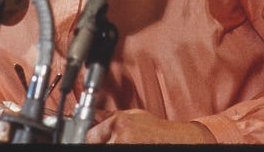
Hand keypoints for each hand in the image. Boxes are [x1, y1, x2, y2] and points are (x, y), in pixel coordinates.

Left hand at [85, 109, 214, 143]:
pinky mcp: (130, 151)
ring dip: (108, 145)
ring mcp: (124, 146)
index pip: (90, 133)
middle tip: (107, 141)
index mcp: (119, 122)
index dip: (88, 137)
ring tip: (120, 143)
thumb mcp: (132, 115)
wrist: (175, 139)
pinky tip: (125, 145)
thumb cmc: (155, 129)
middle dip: (97, 143)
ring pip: (104, 148)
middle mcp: (120, 135)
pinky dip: (116, 148)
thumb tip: (92, 115)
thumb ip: (110, 116)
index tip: (89, 138)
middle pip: (92, 142)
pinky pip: (115, 150)